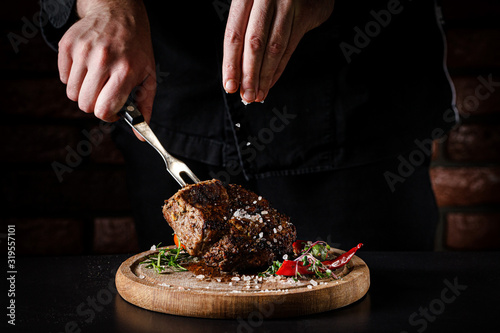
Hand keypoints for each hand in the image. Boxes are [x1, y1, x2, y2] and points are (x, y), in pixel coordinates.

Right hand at [58, 0, 155, 138]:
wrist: (120, 13)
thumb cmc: (137, 49)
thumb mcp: (149, 76)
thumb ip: (145, 107)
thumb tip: (140, 135)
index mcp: (125, 71)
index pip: (103, 109)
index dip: (107, 115)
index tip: (112, 110)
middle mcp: (102, 60)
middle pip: (85, 104)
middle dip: (95, 105)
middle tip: (104, 94)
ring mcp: (83, 51)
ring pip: (72, 93)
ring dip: (84, 92)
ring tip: (97, 80)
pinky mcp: (68, 44)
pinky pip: (64, 77)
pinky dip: (74, 78)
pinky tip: (88, 67)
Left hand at [222, 0, 334, 103]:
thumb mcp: (251, 3)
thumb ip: (243, 31)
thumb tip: (235, 72)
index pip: (234, 34)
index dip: (231, 63)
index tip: (230, 86)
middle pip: (255, 44)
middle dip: (249, 75)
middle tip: (246, 96)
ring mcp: (288, 4)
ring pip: (274, 48)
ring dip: (265, 76)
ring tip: (257, 95)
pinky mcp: (305, 13)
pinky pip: (290, 46)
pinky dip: (279, 68)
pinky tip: (271, 82)